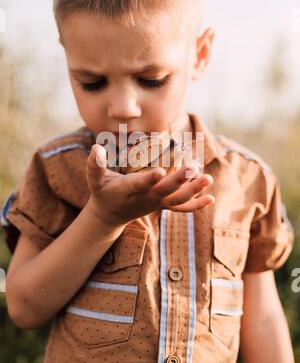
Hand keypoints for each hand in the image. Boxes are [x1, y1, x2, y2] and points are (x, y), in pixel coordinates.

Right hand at [86, 144, 214, 226]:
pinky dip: (195, 205)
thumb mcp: (94, 180)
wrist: (110, 215)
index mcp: (128, 190)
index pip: (139, 184)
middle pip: (164, 190)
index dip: (149, 179)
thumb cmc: (102, 192)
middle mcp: (145, 197)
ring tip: (208, 178)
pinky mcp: (162, 205)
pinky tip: (210, 198)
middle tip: (193, 168)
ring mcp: (156, 203)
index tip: (160, 172)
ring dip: (193, 190)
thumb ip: (94, 165)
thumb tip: (96, 147)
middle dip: (179, 180)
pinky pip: (180, 207)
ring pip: (176, 200)